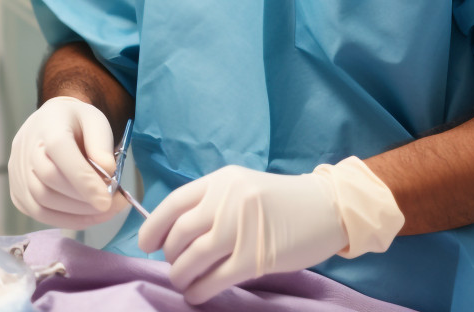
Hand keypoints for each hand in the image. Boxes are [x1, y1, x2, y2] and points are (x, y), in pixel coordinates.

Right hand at [8, 96, 127, 228]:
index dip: (83, 178)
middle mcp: (26, 148)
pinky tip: (87, 215)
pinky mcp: (17, 192)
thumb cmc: (77, 122)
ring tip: (104, 209)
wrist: (52, 122)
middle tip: (113, 203)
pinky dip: (65, 219)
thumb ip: (101, 145)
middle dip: (83, 197)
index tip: (107, 199)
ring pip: (42, 201)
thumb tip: (108, 173)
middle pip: (49, 179)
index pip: (60, 150)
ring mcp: (17, 172)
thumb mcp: (96, 122)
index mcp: (48, 124)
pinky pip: (39, 213)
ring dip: (76, 212)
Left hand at [139, 165, 348, 304]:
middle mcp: (228, 200)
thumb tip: (176, 234)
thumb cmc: (281, 200)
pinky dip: (199, 290)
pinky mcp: (255, 256)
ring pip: (192, 258)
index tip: (147, 244)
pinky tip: (198, 294)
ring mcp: (241, 228)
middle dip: (170, 255)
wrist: (325, 207)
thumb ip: (213, 202)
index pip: (174, 203)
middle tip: (175, 265)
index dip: (153, 227)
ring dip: (181, 276)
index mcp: (222, 180)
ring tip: (184, 283)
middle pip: (180, 233)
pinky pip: (215, 279)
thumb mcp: (243, 187)